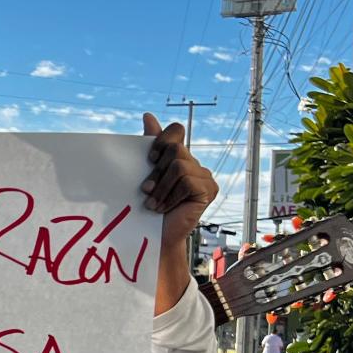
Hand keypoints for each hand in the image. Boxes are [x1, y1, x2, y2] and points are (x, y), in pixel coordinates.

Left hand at [140, 113, 216, 250]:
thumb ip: (149, 146)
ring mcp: (204, 176)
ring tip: (152, 204)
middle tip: (145, 190)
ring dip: (161, 187)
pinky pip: (188, 182)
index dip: (162, 140)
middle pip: (175, 149)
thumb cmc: (147, 208)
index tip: (150, 158)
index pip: (176, 131)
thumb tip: (148, 115)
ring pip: (180, 166)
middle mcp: (193, 163)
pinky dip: (171, 196)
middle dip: (156, 171)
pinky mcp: (209, 190)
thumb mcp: (144, 175)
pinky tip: (165, 208)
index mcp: (177, 157)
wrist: (155, 237)